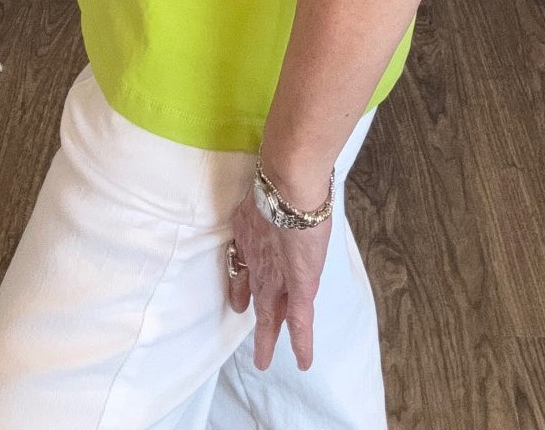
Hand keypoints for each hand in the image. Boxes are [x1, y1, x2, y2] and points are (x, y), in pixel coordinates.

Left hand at [226, 188, 331, 371]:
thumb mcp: (265, 198)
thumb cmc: (285, 184)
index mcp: (254, 242)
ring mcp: (276, 274)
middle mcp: (261, 262)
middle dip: (256, 321)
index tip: (240, 302)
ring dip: (267, 335)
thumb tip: (273, 193)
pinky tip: (303, 360)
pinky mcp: (297, 284)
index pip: (247, 272)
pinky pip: (300, 319)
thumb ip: (268, 207)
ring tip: (262, 358)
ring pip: (269, 313)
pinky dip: (302, 341)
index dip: (243, 288)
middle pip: (258, 298)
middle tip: (254, 344)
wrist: (288, 188)